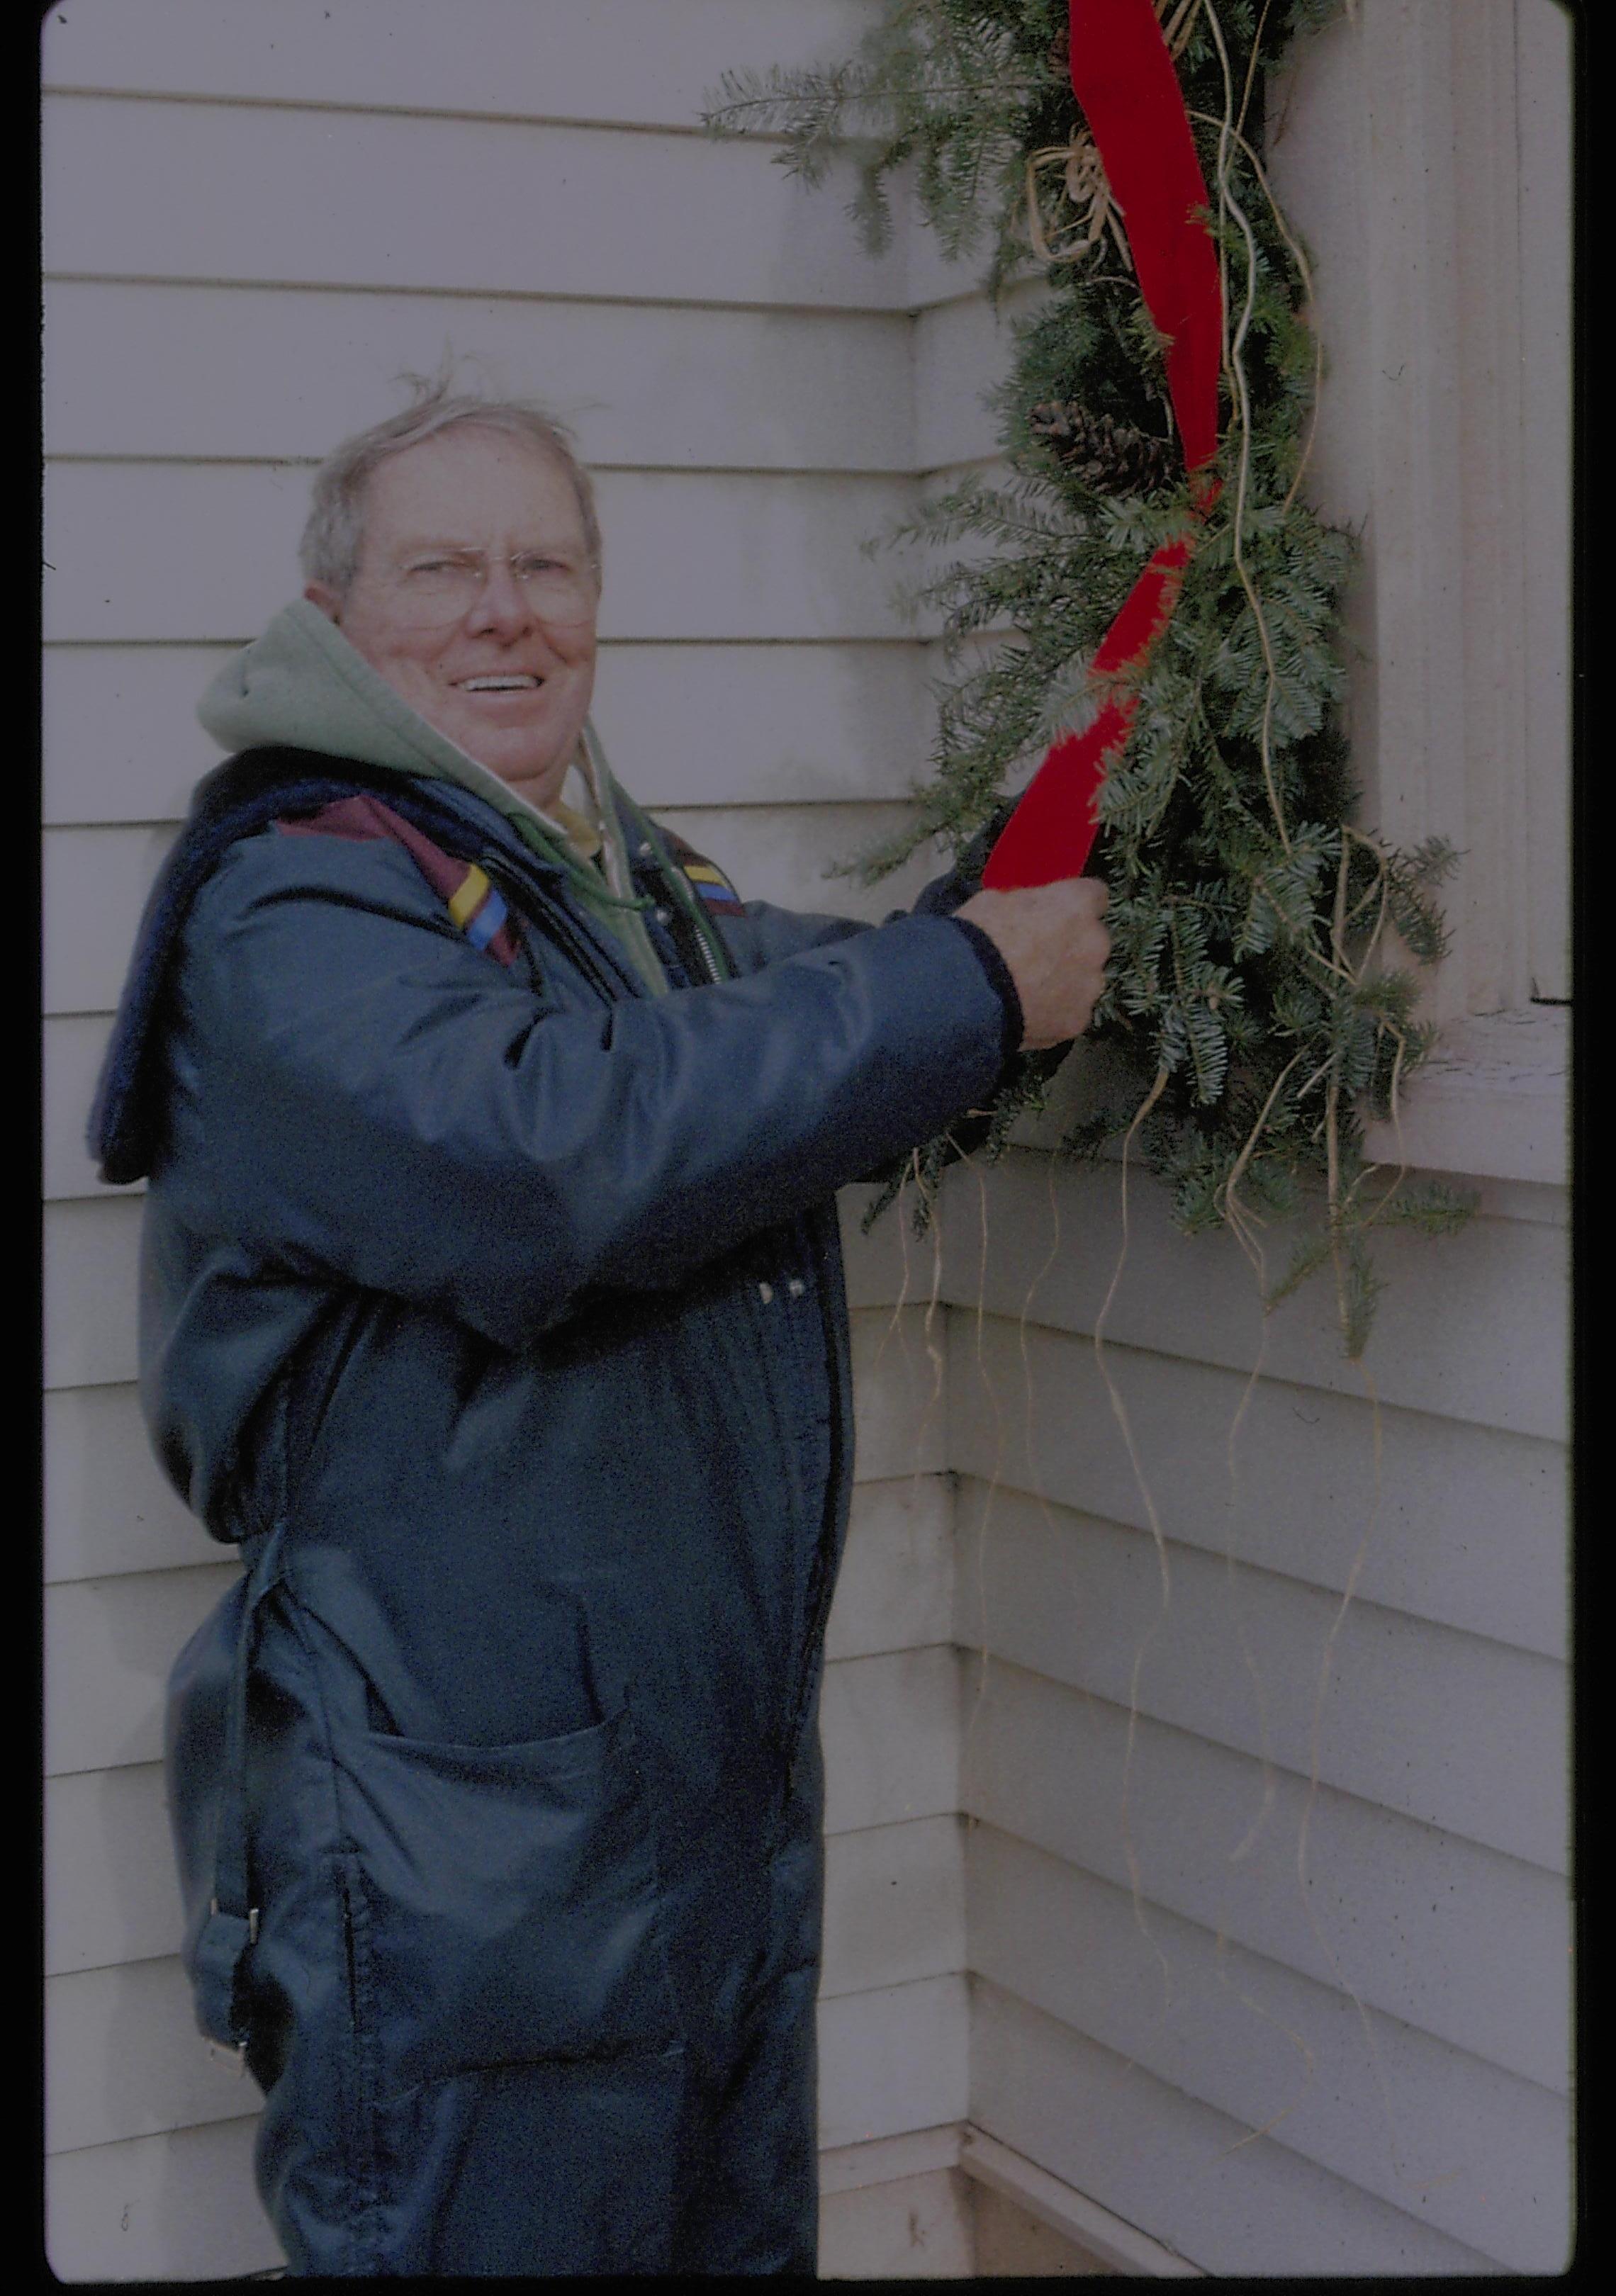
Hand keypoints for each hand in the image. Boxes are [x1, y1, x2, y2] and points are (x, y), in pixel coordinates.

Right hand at [957, 877, 1110, 1051]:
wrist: (965, 995)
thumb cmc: (978, 940)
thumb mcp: (995, 900)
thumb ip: (1027, 904)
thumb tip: (1028, 910)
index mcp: (1076, 906)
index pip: (1095, 894)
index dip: (1074, 905)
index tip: (1060, 912)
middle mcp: (1094, 944)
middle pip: (1092, 941)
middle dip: (1071, 946)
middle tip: (1038, 956)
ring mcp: (1089, 986)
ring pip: (1085, 980)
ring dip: (1067, 981)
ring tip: (1030, 992)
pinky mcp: (1077, 1021)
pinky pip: (1071, 1012)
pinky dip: (1055, 1013)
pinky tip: (1028, 1014)